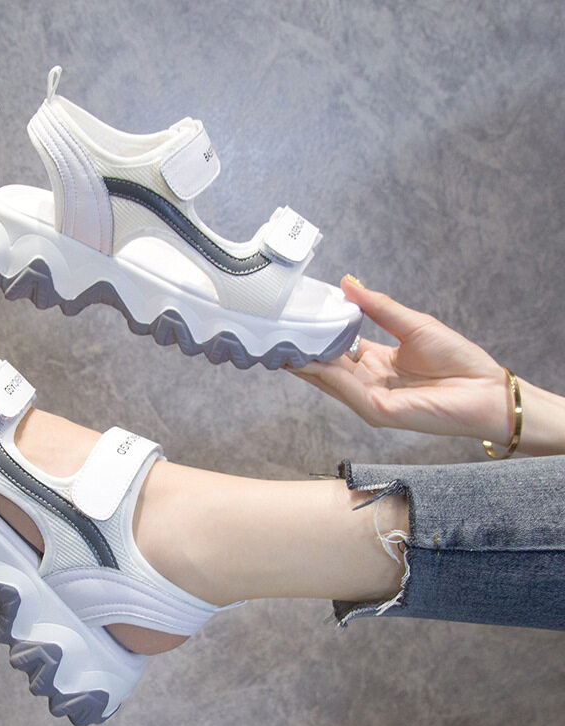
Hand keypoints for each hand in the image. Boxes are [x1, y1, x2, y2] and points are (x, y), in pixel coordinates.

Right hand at [287, 276, 511, 442]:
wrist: (486, 392)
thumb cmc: (459, 362)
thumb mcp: (413, 324)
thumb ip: (378, 307)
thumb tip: (348, 283)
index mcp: (375, 363)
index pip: (335, 349)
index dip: (314, 333)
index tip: (293, 316)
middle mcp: (367, 383)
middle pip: (324, 366)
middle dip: (299, 349)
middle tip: (271, 330)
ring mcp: (369, 400)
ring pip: (327, 378)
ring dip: (302, 361)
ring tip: (278, 342)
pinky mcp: (378, 410)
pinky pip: (345, 387)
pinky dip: (324, 373)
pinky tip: (307, 358)